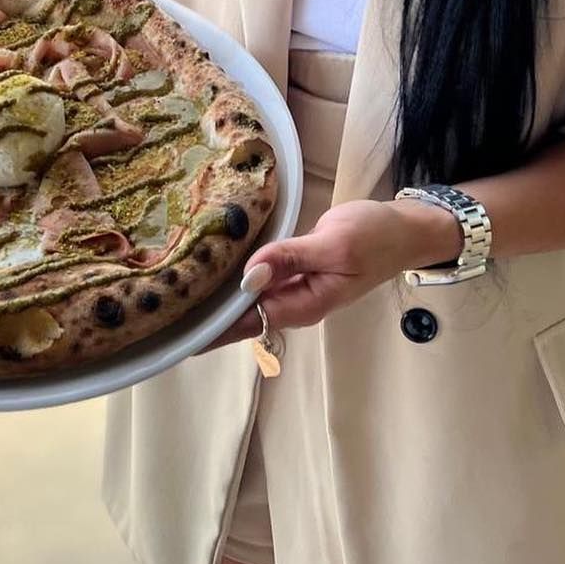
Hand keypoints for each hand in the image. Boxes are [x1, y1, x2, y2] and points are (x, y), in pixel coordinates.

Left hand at [192, 201, 420, 354]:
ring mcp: (294, 286)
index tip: (176, 334)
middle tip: (160, 314)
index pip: (247, 322)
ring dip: (217, 298)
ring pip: (249, 298)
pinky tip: (210, 270)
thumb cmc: (374, 238)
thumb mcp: (333, 245)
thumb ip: (290, 259)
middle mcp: (295, 302)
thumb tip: (249, 276)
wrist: (404, 229)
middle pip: (242, 317)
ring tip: (174, 296)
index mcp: (304, 305)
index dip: (211, 328)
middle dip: (206, 318)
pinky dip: (236, 276)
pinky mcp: (294, 268)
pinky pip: (260, 277)